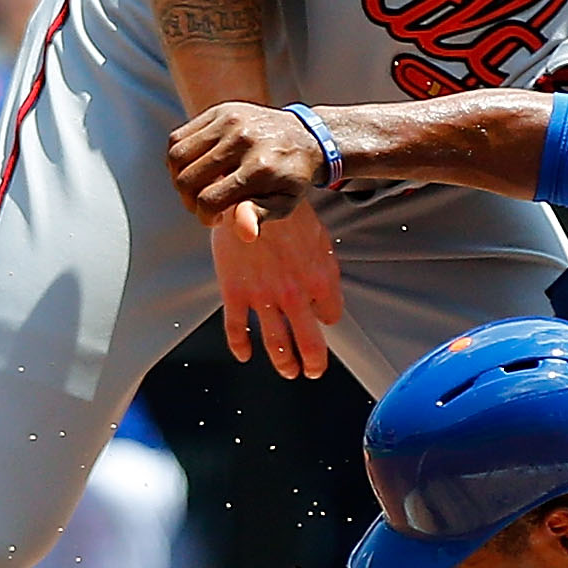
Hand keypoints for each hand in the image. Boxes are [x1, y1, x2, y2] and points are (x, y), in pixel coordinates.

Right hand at [168, 101, 325, 224]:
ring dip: (179, 179)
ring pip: (177, 156)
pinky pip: (178, 137)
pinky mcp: (219, 111)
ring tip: (197, 186)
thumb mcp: (285, 203)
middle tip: (204, 205)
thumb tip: (244, 232)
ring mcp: (229, 121)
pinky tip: (195, 167)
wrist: (305, 136)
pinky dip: (178, 158)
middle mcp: (242, 141)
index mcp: (260, 168)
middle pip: (188, 179)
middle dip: (189, 201)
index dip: (204, 217)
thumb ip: (259, 215)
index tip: (216, 219)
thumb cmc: (290, 177)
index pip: (209, 200)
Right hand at [208, 199, 343, 378]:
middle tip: (312, 371)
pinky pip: (237, 329)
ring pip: (276, 343)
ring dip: (284, 362)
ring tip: (288, 371)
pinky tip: (245, 355)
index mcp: (319, 279)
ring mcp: (264, 296)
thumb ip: (325, 270)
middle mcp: (294, 294)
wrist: (250, 195)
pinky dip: (241, 346)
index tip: (323, 319)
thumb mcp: (320, 237)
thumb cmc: (285, 211)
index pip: (331, 315)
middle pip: (309, 342)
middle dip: (313, 362)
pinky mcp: (235, 293)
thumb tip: (327, 299)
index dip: (328, 318)